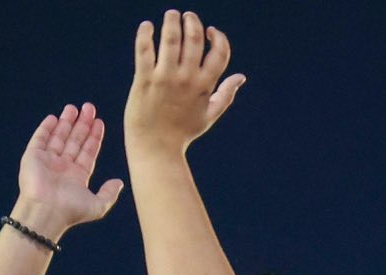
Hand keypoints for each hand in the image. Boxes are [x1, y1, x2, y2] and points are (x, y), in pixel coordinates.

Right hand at [13, 103, 124, 240]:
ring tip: (74, 107)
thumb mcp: (98, 206)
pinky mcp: (33, 157)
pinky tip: (54, 118)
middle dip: (82, 124)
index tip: (99, 122)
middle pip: (74, 140)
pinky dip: (46, 128)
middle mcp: (63, 167)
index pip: (88, 151)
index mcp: (77, 176)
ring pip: (59, 137)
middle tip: (89, 107)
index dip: (94, 136)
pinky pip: (40, 139)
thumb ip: (109, 193)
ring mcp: (47, 161)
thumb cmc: (70, 211)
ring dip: (66, 122)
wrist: (45, 213)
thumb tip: (119, 182)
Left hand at [125, 11, 245, 155]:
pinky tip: (147, 26)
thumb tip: (241, 77)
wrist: (155, 149)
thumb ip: (226, 94)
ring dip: (172, 21)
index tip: (209, 32)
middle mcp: (187, 79)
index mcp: (204, 86)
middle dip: (193, 22)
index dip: (218, 37)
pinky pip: (144, 50)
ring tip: (171, 15)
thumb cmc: (182, 133)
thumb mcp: (209, 116)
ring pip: (171, 39)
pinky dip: (145, 34)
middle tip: (187, 16)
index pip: (219, 53)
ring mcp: (165, 78)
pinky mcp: (144, 80)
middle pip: (195, 39)